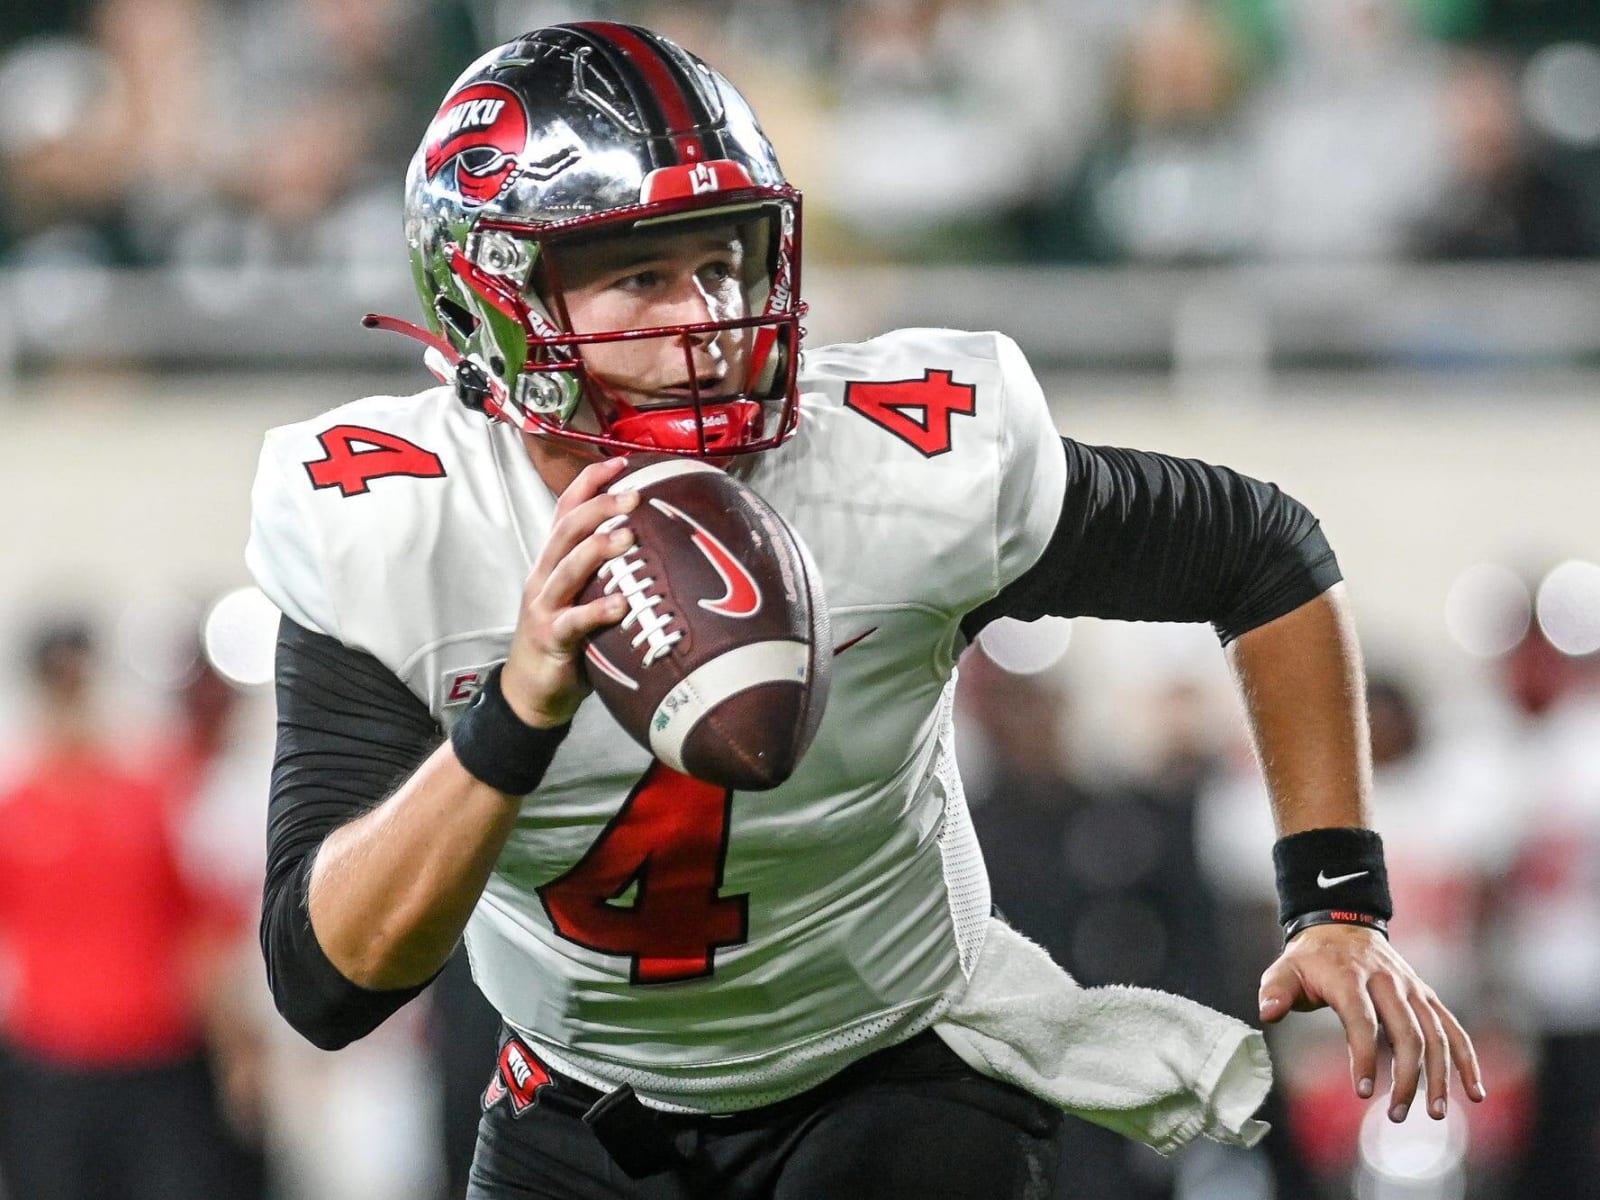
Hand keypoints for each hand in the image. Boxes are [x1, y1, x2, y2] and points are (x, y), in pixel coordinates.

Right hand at [500, 456, 637, 727]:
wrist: (531, 692)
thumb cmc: (568, 640)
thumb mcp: (583, 596)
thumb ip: (608, 572)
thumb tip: (659, 544)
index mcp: (554, 562)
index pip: (566, 510)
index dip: (590, 483)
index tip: (621, 462)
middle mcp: (545, 576)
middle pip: (566, 530)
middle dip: (599, 507)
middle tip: (635, 496)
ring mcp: (544, 606)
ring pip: (567, 568)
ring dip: (597, 550)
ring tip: (628, 537)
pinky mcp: (550, 638)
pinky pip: (574, 622)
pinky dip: (596, 611)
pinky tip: (621, 604)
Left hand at [1258, 925, 1485, 1121]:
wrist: (1341, 924)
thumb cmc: (1311, 959)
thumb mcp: (1285, 969)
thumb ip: (1275, 990)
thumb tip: (1267, 1013)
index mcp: (1349, 977)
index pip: (1361, 1020)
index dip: (1363, 1056)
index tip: (1363, 1092)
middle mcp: (1387, 982)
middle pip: (1407, 1033)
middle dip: (1407, 1077)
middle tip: (1396, 1115)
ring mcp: (1411, 989)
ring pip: (1436, 1034)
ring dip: (1440, 1076)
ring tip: (1436, 1114)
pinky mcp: (1426, 996)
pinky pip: (1452, 1028)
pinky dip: (1466, 1059)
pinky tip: (1474, 1091)